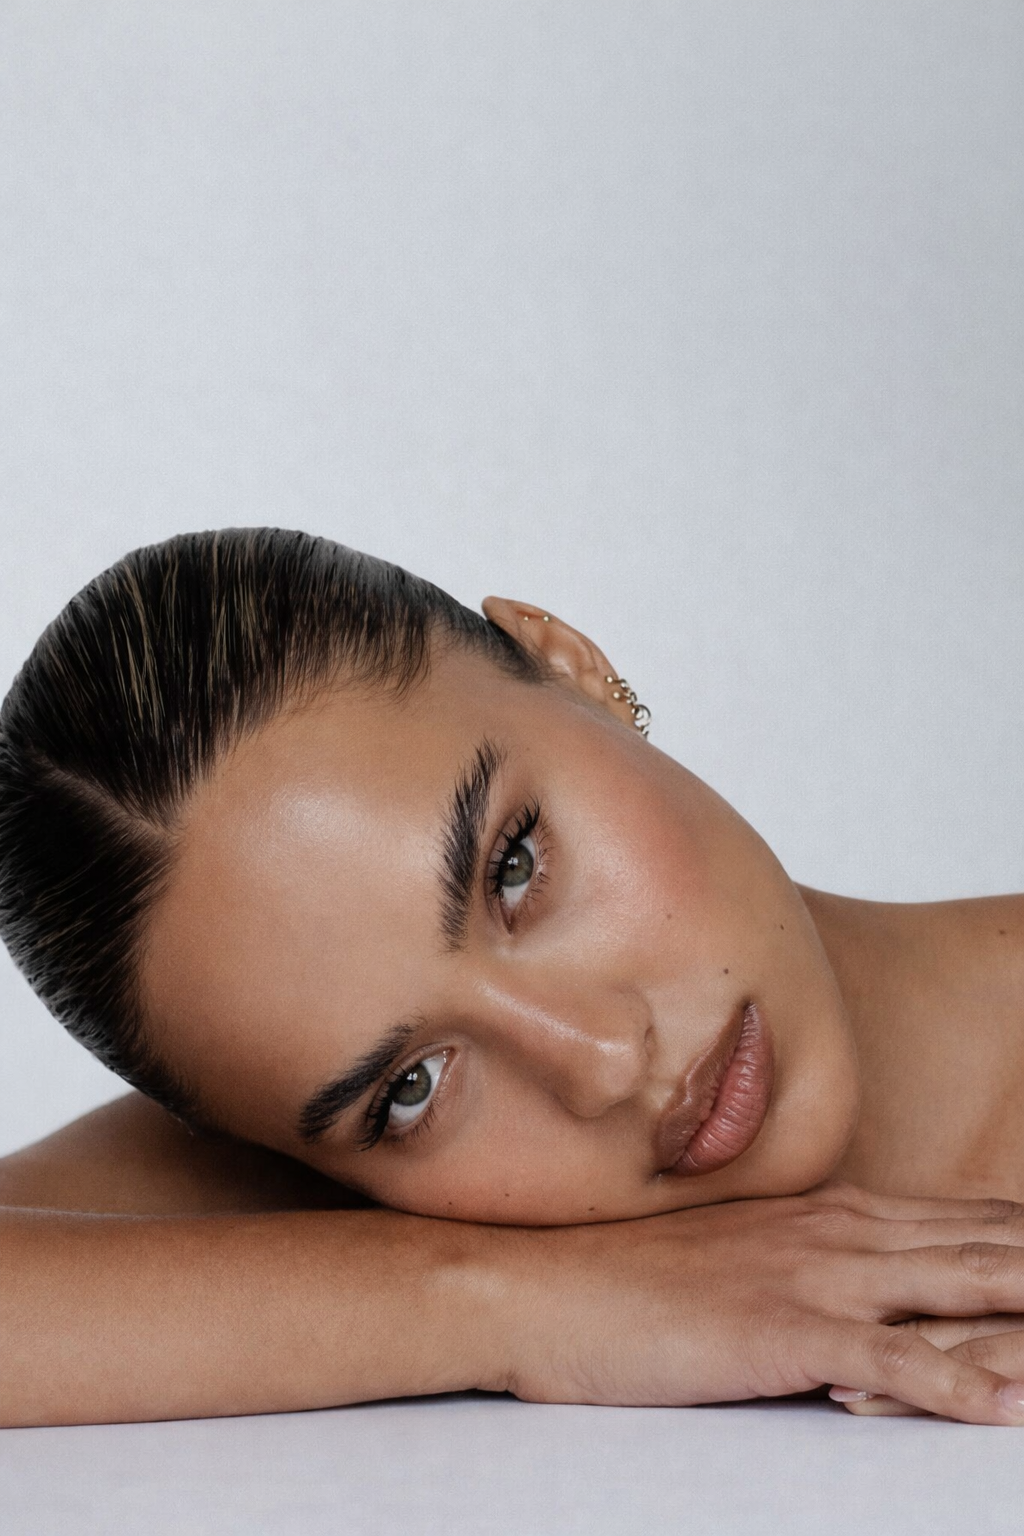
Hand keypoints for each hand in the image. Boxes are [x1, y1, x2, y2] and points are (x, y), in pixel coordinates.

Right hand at [477, 1183, 1023, 1423]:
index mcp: (835, 1213)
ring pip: (958, 1290)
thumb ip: (814, 1261)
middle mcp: (840, 1234)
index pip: (967, 1221)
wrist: (544, 1283)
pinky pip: (891, 1362)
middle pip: (985, 1246)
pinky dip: (957, 1386)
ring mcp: (814, 1279)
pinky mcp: (781, 1333)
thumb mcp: (743, 1256)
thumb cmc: (637, 1278)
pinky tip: (1006, 1407)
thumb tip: (871, 1288)